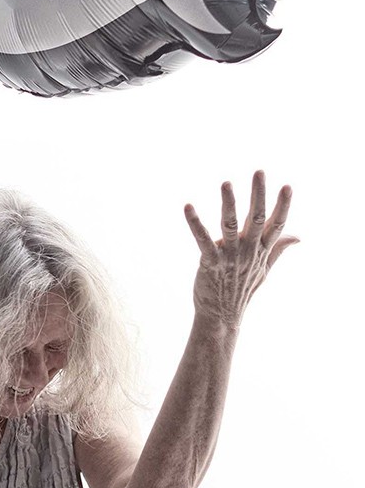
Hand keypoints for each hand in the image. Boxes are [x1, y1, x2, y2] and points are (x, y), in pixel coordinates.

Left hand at [183, 171, 298, 330]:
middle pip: (257, 218)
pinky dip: (195, 223)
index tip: (288, 186)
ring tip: (226, 183)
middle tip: (259, 171)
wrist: (222, 316)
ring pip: (231, 225)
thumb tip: (299, 236)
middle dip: (258, 194)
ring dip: (229, 203)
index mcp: (261, 250)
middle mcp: (248, 251)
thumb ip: (279, 249)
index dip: (283, 206)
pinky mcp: (210, 262)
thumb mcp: (265, 269)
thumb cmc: (241, 289)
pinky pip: (202, 240)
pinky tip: (188, 207)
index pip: (276, 224)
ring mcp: (230, 256)